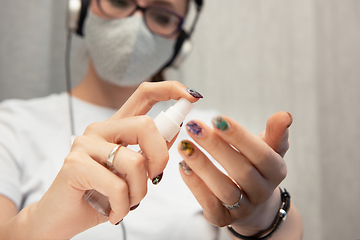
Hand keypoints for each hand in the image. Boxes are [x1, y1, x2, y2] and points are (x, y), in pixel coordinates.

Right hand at [24, 81, 200, 239]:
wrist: (63, 218)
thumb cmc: (101, 194)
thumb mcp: (133, 173)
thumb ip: (150, 151)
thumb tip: (176, 130)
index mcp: (116, 127)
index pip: (144, 94)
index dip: (170, 89)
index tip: (192, 96)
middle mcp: (100, 129)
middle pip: (146, 126)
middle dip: (160, 159)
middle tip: (153, 180)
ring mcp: (85, 144)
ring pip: (135, 162)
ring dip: (139, 192)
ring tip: (127, 203)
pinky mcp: (75, 164)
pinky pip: (118, 186)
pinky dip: (123, 206)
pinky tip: (114, 212)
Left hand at [177, 111, 291, 235]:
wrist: (251, 202)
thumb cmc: (256, 167)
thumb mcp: (269, 149)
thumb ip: (275, 133)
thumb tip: (284, 115)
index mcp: (276, 171)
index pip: (261, 154)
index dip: (239, 136)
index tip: (217, 118)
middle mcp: (262, 192)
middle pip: (241, 171)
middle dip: (215, 147)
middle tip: (194, 126)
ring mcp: (243, 208)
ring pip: (224, 189)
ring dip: (202, 166)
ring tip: (184, 146)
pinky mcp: (223, 219)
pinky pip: (208, 203)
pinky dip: (195, 184)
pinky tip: (183, 166)